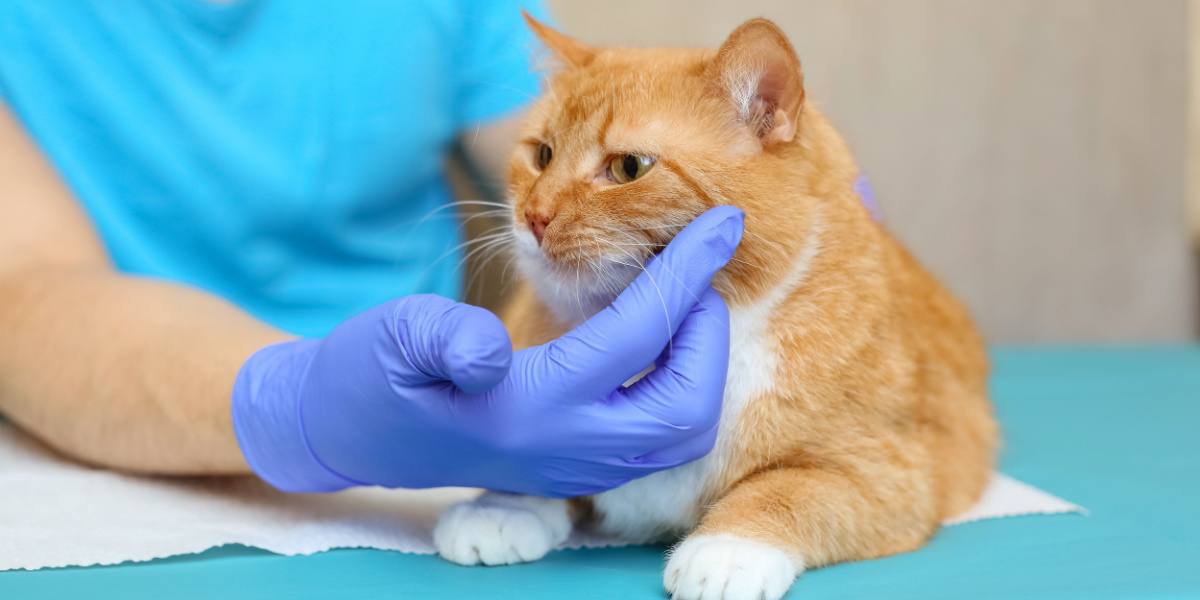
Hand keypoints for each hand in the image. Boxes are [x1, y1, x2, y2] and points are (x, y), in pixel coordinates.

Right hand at [232, 206, 743, 495]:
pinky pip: (653, 436)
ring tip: (681, 301)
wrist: (348, 432)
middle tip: (698, 273)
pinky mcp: (573, 466)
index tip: (722, 224)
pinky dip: (677, 382)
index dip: (684, 274)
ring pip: (678, 431)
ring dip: (700, 363)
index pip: (636, 338)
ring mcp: (574, 465)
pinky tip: (657, 335)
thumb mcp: (392, 338)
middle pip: (685, 406)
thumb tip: (490, 349)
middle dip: (708, 333)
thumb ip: (440, 338)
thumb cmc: (369, 375)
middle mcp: (564, 448)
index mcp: (528, 408)